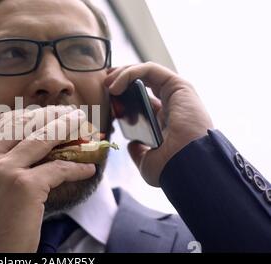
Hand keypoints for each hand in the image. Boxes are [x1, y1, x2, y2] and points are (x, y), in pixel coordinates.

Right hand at [0, 106, 95, 251]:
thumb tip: (31, 141)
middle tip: (71, 114)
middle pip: (24, 124)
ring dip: (68, 129)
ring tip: (84, 128)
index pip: (1, 122)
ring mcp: (3, 171)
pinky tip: (87, 168)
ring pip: (43, 138)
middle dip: (52, 116)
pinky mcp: (24, 186)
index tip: (46, 113)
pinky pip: (59, 168)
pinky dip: (77, 168)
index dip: (28, 114)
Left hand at [105, 62, 212, 186]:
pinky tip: (115, 86)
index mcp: (166, 121)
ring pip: (146, 72)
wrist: (186, 166)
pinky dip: (130, 73)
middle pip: (144, 82)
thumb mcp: (148, 161)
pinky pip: (150, 70)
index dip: (123, 95)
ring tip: (107, 83)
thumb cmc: (170, 168)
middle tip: (104, 84)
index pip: (143, 100)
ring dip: (123, 73)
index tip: (106, 99)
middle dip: (121, 78)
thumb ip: (139, 151)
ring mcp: (176, 94)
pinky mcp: (179, 86)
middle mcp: (172, 105)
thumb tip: (132, 145)